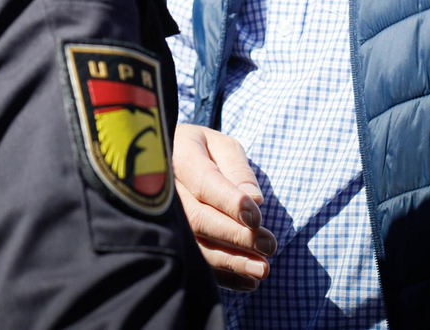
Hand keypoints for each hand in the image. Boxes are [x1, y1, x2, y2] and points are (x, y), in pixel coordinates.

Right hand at [173, 123, 275, 290]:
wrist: (173, 161)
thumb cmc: (206, 152)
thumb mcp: (224, 148)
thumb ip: (239, 170)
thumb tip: (254, 201)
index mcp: (179, 155)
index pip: (204, 182)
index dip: (229, 202)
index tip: (257, 218)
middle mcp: (163, 189)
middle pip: (197, 218)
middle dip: (236, 236)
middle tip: (269, 246)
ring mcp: (160, 218)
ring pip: (193, 244)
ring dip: (230, 261)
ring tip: (262, 269)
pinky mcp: (168, 240)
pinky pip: (192, 261)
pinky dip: (222, 275)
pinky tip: (247, 282)